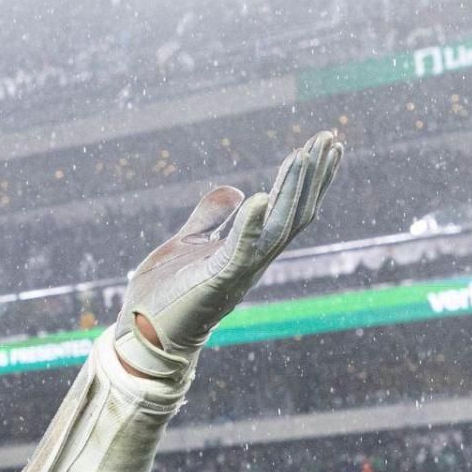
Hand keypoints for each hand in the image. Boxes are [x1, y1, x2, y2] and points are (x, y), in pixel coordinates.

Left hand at [114, 130, 343, 379]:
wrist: (141, 334)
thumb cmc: (163, 295)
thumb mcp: (187, 243)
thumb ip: (210, 216)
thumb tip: (235, 189)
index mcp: (248, 250)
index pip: (288, 208)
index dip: (309, 177)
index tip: (325, 143)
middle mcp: (253, 260)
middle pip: (294, 212)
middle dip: (313, 175)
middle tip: (330, 137)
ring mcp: (238, 271)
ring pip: (277, 226)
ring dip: (292, 190)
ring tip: (304, 154)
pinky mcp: (216, 281)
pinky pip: (239, 250)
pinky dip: (249, 225)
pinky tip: (259, 196)